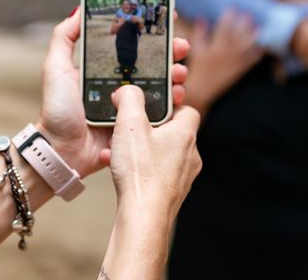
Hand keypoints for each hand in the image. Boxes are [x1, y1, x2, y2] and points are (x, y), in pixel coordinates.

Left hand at [35, 8, 190, 177]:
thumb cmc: (57, 109)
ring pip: (164, 84)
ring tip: (180, 72)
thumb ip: (64, 38)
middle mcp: (123, 83)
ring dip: (176, 74)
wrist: (61, 150)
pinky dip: (174, 100)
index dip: (152, 33)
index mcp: (106, 68)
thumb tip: (79, 9)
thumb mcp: (56, 68)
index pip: (134, 45)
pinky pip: (162, 110)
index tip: (167, 19)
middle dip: (172, 52)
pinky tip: (177, 94)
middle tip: (181, 47)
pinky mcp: (140, 123)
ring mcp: (133, 104)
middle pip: (155, 62)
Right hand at [106, 86, 201, 216]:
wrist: (143, 218)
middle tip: (131, 128)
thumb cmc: (141, 174)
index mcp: (185, 134)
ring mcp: (181, 177)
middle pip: (172, 132)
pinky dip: (138, 169)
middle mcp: (189, 155)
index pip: (186, 109)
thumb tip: (128, 90)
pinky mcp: (170, 194)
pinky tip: (119, 170)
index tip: (150, 105)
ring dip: (141, 150)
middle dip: (149, 129)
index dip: (169, 104)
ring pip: (161, 154)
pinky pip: (154, 174)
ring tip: (119, 151)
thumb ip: (130, 98)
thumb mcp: (130, 123)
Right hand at [185, 10, 262, 114]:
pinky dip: (256, 54)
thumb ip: (199, 34)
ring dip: (252, 37)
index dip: (228, 18)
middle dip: (242, 24)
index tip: (231, 9)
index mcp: (213, 47)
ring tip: (258, 28)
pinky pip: (249, 61)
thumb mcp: (195, 50)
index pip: (222, 29)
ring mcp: (233, 63)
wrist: (200, 90)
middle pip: (236, 36)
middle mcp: (224, 54)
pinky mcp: (237, 71)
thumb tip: (201, 19)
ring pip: (245, 47)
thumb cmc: (196, 69)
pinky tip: (261, 47)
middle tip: (247, 14)